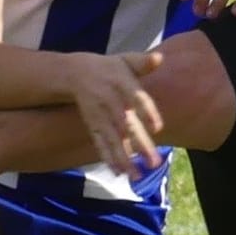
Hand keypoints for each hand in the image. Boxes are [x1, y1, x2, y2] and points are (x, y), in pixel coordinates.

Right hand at [66, 49, 163, 173]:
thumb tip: (160, 58)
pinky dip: (107, 157)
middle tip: (154, 164)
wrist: (75, 72)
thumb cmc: (110, 68)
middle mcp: (110, 101)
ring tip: (136, 176)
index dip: (146, 112)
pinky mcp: (92, 125)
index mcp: (122, 83)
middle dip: (140, 145)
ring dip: (124, 158)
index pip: (137, 99)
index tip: (157, 128)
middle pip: (127, 125)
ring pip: (113, 139)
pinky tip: (118, 172)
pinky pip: (99, 142)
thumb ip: (143, 62)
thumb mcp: (125, 60)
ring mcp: (100, 115)